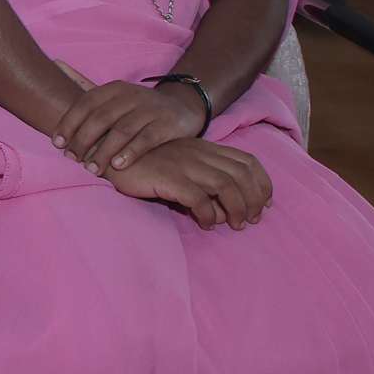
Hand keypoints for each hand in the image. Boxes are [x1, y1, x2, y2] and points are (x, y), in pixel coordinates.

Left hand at [50, 77, 209, 175]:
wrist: (182, 108)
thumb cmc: (137, 107)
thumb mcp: (114, 95)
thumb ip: (86, 85)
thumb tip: (55, 62)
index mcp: (114, 88)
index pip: (86, 103)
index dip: (69, 123)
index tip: (57, 143)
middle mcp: (131, 96)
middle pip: (101, 118)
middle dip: (83, 140)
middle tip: (72, 159)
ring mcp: (150, 109)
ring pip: (122, 130)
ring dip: (104, 151)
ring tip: (92, 168)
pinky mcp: (167, 124)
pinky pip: (146, 139)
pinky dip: (131, 152)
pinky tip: (118, 165)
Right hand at [105, 139, 271, 228]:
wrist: (110, 155)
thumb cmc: (147, 165)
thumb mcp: (181, 166)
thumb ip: (204, 180)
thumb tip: (225, 210)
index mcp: (205, 148)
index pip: (247, 161)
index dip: (261, 183)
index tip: (263, 204)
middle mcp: (199, 153)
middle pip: (242, 174)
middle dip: (253, 200)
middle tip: (250, 220)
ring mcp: (184, 163)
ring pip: (226, 185)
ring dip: (236, 208)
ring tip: (234, 225)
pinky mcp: (168, 177)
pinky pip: (198, 198)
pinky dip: (208, 214)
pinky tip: (206, 223)